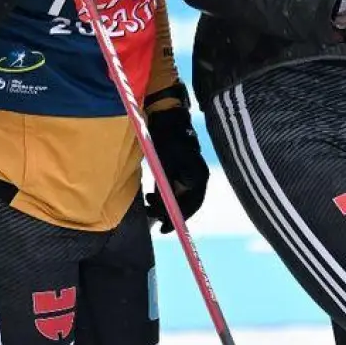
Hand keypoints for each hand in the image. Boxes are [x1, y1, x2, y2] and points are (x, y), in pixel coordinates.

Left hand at [144, 105, 208, 232]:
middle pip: (186, 204)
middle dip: (169, 213)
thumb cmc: (165, 138)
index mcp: (197, 177)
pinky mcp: (182, 169)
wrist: (166, 116)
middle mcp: (198, 177)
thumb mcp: (164, 164)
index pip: (191, 205)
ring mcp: (190, 174)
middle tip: (153, 220)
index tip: (163, 228)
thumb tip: (163, 210)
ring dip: (164, 204)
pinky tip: (150, 195)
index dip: (177, 218)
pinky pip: (175, 188)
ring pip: (179, 197)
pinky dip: (164, 195)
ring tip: (147, 202)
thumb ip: (165, 187)